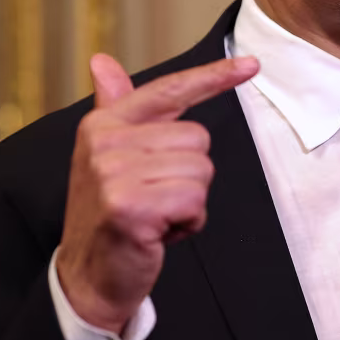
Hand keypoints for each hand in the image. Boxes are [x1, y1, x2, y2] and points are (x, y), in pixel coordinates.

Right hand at [55, 53, 258, 333]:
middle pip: (197, 139)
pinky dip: (188, 222)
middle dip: (189, 175)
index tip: (251, 64)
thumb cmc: (110, 215)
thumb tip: (102, 61)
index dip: (213, 76)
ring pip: (201, 171)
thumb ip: (115, 108)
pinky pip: (194, 200)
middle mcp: (104, 143)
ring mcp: (114, 174)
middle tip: (154, 200)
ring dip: (189, 202)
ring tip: (155, 216)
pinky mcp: (130, 207)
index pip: (168, 90)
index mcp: (103, 124)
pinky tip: (159, 234)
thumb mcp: (108, 157)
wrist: (88, 277)